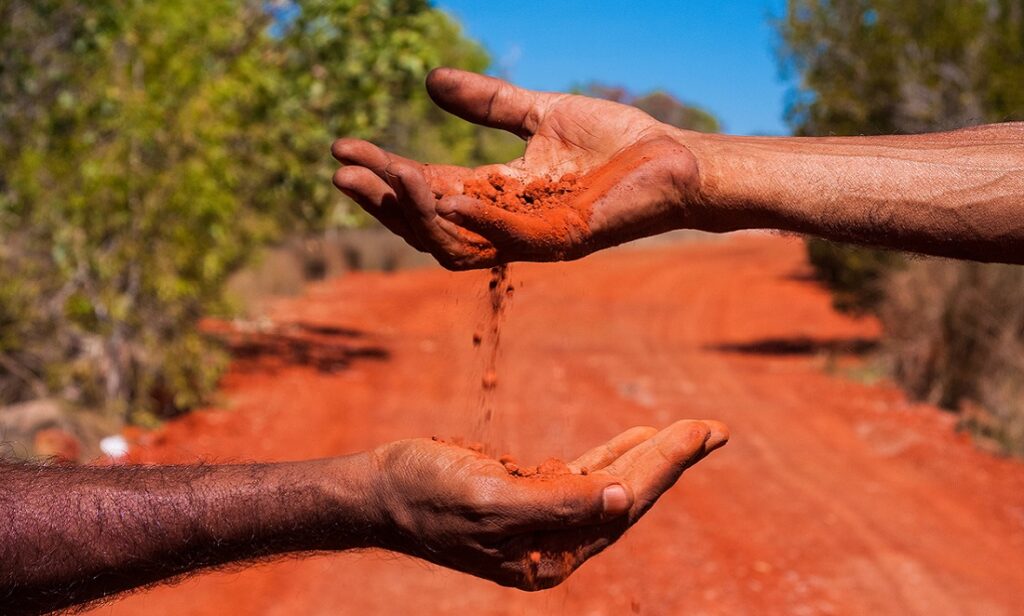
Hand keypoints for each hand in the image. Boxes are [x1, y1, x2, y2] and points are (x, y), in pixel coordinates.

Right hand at [332, 68, 706, 269]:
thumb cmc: (616, 142)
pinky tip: (443, 193)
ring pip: (457, 242)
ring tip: (386, 174)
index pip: (426, 190)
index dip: (383, 173)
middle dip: (383, 201)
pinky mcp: (564, 239)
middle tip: (342, 172)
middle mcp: (507, 223)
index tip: (342, 147)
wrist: (676, 158)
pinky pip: (509, 239)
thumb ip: (488, 104)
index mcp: (497, 195)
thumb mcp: (538, 114)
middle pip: (428, 225)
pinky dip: (475, 220)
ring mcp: (533, 237)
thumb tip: (429, 81)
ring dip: (417, 213)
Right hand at [368, 420, 727, 589]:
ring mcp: (542, 521)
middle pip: (626, 497)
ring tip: (691, 432)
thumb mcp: (490, 500)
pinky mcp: (528, 497)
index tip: (700, 432)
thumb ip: (558, 504)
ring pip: (610, 485)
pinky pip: (583, 476)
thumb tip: (623, 500)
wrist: (380, 489)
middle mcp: (554, 544)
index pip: (622, 506)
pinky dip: (612, 455)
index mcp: (550, 555)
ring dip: (650, 456)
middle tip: (714, 428)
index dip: (664, 467)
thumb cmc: (426, 494)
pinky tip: (636, 439)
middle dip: (670, 460)